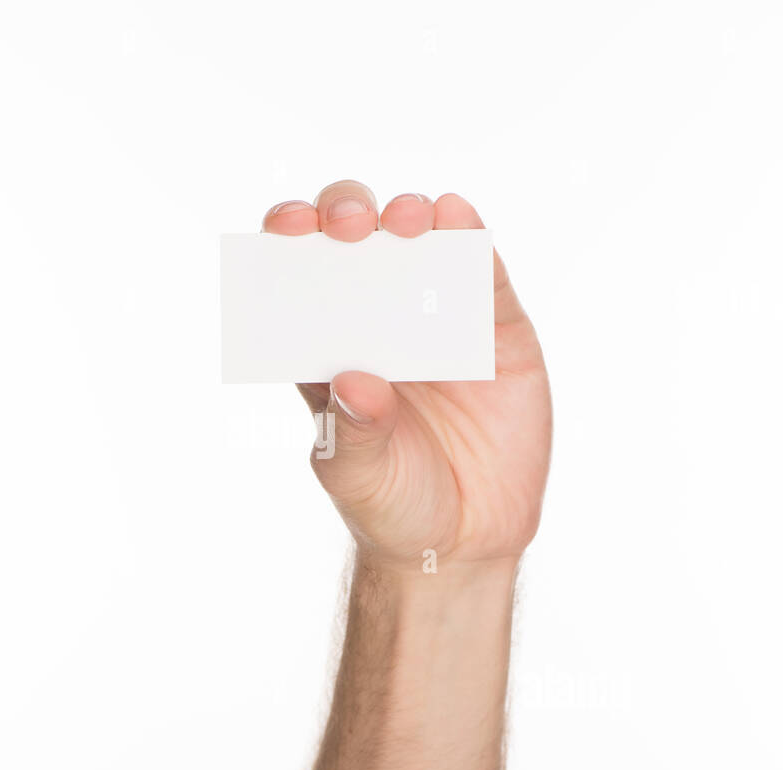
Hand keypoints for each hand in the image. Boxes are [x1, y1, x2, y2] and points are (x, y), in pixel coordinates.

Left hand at [263, 180, 551, 570]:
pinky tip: (458, 217)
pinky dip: (472, 239)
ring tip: (406, 219)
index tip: (287, 229)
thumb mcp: (359, 479)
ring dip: (410, 216)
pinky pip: (484, 273)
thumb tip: (355, 381)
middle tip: (350, 226)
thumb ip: (354, 434)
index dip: (289, 240)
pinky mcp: (495, 328)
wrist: (465, 542)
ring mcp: (439, 318)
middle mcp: (379, 320)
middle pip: (356, 243)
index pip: (297, 277)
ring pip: (421, 243)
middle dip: (348, 215)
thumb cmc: (394, 505)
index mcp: (328, 347)